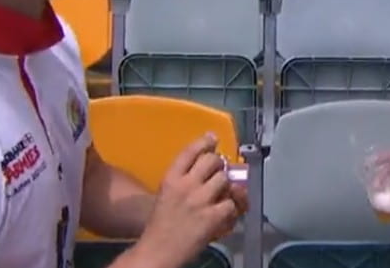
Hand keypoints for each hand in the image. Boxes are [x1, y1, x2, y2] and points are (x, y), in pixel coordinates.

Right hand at [133, 135, 241, 266]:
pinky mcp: (213, 216)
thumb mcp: (166, 195)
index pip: (190, 152)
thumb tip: (208, 170)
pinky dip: (231, 209)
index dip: (204, 142)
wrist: (157, 252)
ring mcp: (201, 200)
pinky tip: (224, 215)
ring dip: (226, 186)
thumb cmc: (161, 225)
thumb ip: (183, 181)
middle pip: (212, 160)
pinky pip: (232, 203)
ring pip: (225, 179)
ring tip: (221, 196)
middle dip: (219, 165)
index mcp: (170, 179)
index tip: (212, 138)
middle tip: (218, 172)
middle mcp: (186, 185)